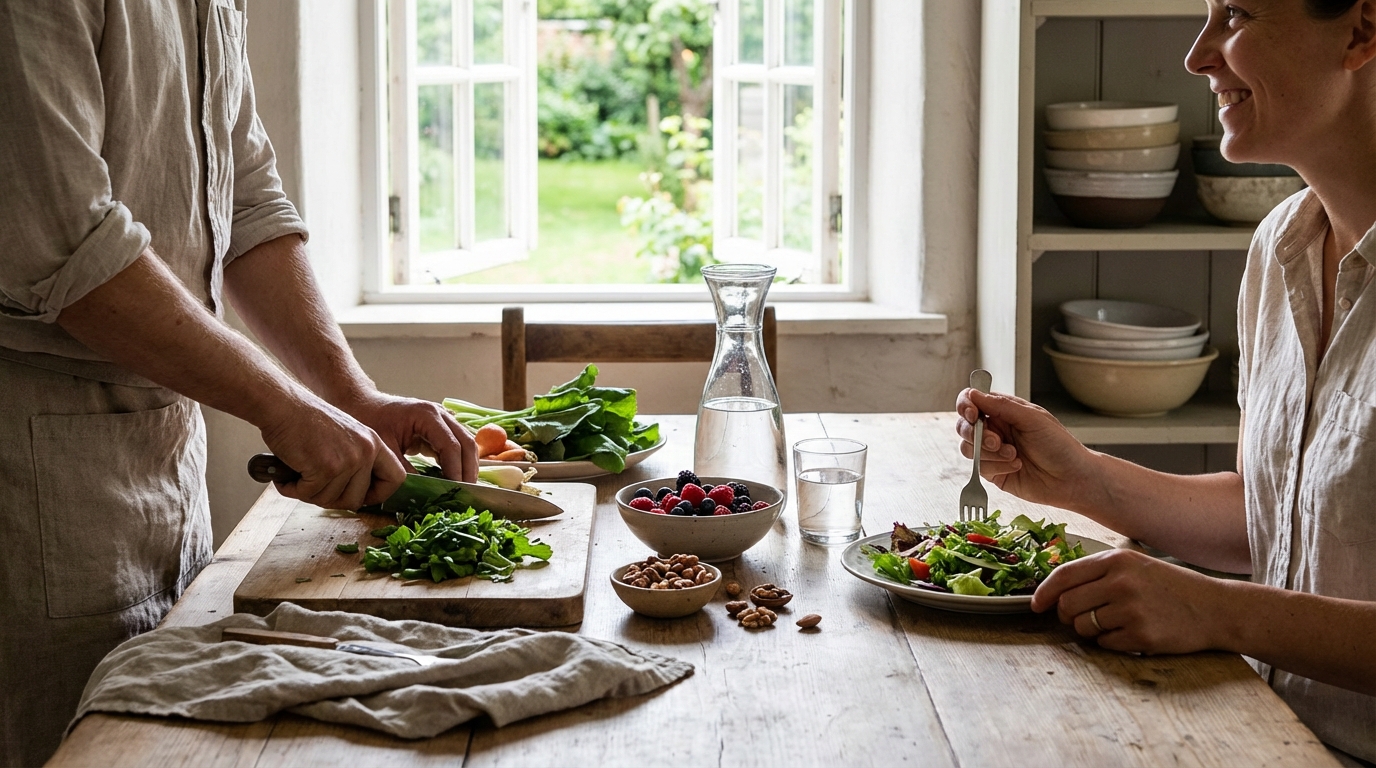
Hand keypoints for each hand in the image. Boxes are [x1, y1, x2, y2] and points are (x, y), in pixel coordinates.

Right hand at [259, 394, 407, 508]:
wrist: (283, 405)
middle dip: (332, 500)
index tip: (361, 498)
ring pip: (330, 500)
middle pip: (356, 499)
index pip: (396, 479)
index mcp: (374, 443)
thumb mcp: (345, 437)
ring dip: (309, 493)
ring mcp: (348, 460)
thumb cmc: (305, 421)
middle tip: (313, 486)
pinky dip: (292, 489)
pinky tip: (287, 473)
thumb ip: (356, 461)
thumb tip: (357, 497)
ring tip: (298, 472)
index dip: (379, 494)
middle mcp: (366, 452)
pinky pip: (309, 494)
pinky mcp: (326, 468)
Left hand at [341, 392, 478, 482]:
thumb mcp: (386, 449)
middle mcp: (440, 413)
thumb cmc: (370, 421)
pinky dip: (459, 461)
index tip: (455, 490)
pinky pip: (457, 444)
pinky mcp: (439, 427)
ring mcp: (442, 418)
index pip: (451, 446)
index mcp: (427, 415)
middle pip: (466, 442)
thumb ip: (405, 470)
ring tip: (464, 488)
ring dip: (467, 465)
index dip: (455, 470)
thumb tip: (426, 492)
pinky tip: (455, 478)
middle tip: (466, 493)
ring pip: (466, 442)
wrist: (363, 404)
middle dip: (468, 469)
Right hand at [954, 388, 1097, 507]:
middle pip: (964, 426)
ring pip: (967, 448)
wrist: (1072, 479)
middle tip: (997, 441)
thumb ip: (1001, 405)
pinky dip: (996, 466)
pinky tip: (1016, 466)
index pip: (972, 401)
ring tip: (1013, 455)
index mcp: (1004, 411)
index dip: (966, 405)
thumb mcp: (1032, 418)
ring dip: (989, 453)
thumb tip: (974, 394)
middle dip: (977, 434)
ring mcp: (992, 452)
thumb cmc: (1060, 446)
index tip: (972, 414)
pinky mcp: (993, 472)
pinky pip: (979, 467)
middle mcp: (995, 429)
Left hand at [1031, 549, 1223, 653]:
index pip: (1064, 575)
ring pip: (1083, 626)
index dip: (1044, 592)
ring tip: (1113, 623)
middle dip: (1067, 615)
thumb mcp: (1136, 566)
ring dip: (1090, 630)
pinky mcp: (1141, 634)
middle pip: (1068, 604)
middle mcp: (1121, 582)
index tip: (1036, 605)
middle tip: (1080, 618)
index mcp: (1116, 561)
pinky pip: (1105, 644)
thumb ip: (1099, 573)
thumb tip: (1057, 590)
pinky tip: (1131, 633)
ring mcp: (1131, 609)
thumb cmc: (1171, 587)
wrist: (1215, 609)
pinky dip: (1111, 642)